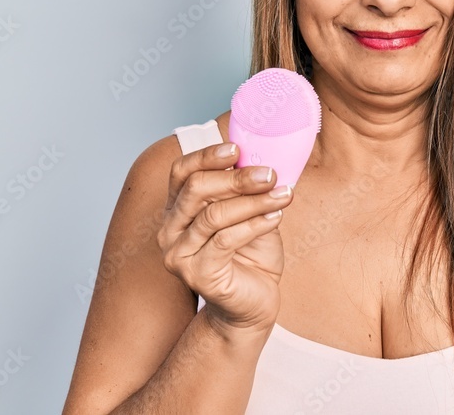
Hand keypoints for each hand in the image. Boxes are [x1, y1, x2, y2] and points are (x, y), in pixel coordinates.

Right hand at [157, 143, 292, 333]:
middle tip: (270, 174)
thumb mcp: (250, 214)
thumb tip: (265, 158)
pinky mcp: (197, 274)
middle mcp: (170, 230)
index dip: (207, 156)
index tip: (237, 148)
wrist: (253, 305)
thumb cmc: (251, 256)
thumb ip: (247, 190)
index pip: (182, 172)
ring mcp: (179, 254)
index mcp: (178, 209)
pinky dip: (255, 224)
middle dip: (237, 178)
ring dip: (253, 201)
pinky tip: (276, 217)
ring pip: (214, 215)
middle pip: (196, 189)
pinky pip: (226, 240)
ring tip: (283, 194)